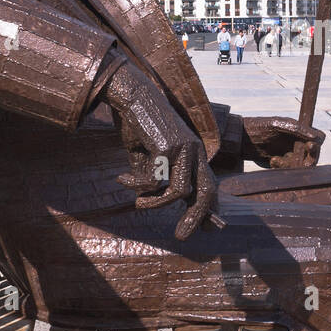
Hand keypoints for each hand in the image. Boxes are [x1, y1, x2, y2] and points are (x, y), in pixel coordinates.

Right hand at [103, 61, 217, 239]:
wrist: (132, 95)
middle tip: (182, 236)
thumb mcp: (150, 155)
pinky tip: (121, 179)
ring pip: (178, 191)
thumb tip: (155, 200)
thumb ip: (156, 176)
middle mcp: (194, 151)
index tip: (207, 229)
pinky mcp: (167, 146)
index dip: (209, 208)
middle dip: (196, 216)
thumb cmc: (140, 125)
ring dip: (156, 203)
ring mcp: (183, 148)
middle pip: (206, 191)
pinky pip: (153, 179)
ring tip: (138, 203)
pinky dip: (136, 185)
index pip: (209, 185)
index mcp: (195, 153)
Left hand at [242, 116, 324, 168]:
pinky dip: (283, 167)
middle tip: (301, 162)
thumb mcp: (279, 125)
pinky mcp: (282, 164)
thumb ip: (298, 130)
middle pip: (313, 156)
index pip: (318, 139)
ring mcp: (290, 154)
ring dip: (292, 165)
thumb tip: (318, 138)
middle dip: (308, 160)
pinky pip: (290, 170)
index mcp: (300, 131)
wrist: (241, 139)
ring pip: (302, 165)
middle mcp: (297, 142)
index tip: (309, 147)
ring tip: (276, 160)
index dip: (317, 145)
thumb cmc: (260, 127)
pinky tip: (273, 161)